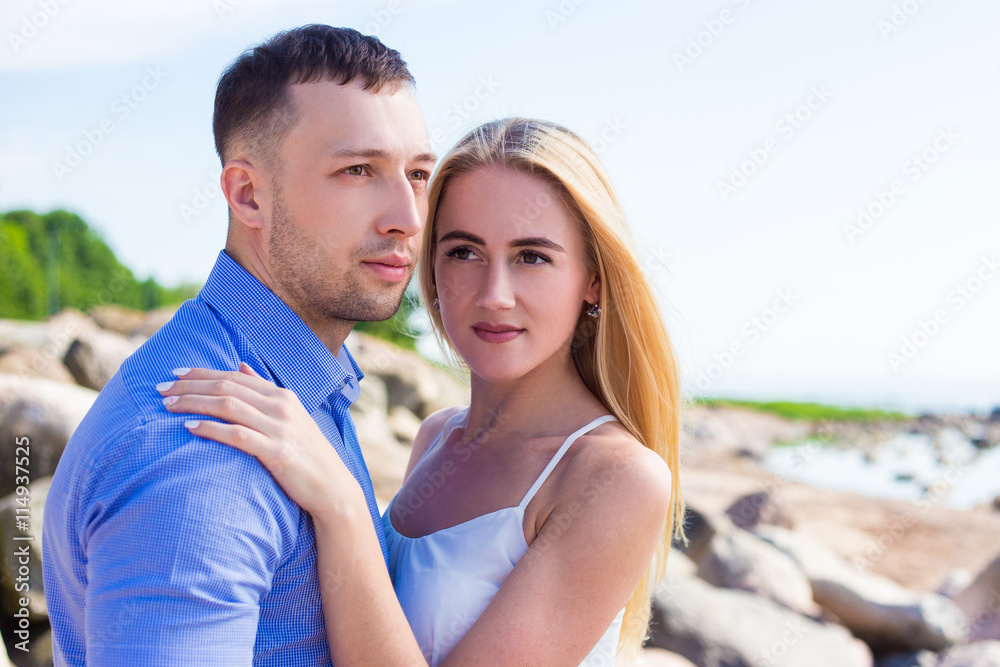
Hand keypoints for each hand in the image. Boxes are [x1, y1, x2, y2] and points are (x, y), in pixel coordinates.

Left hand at [156, 364, 365, 519]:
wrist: (333, 487)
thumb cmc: (307, 454)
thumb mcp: (290, 416)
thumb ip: (264, 391)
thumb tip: (240, 366)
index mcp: (282, 395)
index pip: (234, 377)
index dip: (202, 373)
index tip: (175, 374)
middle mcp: (281, 407)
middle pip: (227, 387)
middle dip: (190, 386)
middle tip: (161, 389)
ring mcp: (280, 428)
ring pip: (228, 406)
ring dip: (194, 403)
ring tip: (168, 406)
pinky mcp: (277, 452)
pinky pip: (237, 435)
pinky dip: (211, 428)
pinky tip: (190, 427)